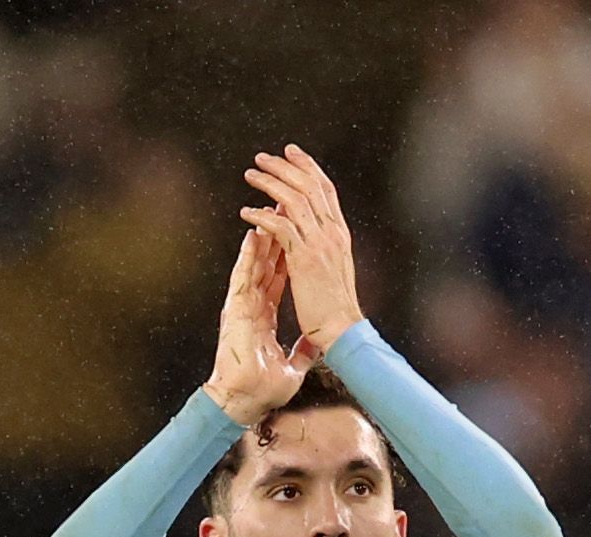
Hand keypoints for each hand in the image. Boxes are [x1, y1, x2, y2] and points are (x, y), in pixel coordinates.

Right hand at [203, 224, 318, 426]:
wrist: (244, 403)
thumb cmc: (263, 390)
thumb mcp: (292, 367)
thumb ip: (302, 352)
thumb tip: (316, 344)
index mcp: (265, 316)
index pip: (280, 277)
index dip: (288, 252)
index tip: (297, 230)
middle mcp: (253, 306)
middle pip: (267, 262)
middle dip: (277, 234)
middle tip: (285, 207)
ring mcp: (243, 306)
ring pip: (255, 264)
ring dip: (264, 236)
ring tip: (271, 209)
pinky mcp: (235, 310)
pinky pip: (243, 277)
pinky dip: (249, 255)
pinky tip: (254, 234)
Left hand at [240, 145, 362, 352]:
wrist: (344, 329)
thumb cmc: (336, 308)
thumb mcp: (335, 269)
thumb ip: (324, 247)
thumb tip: (309, 235)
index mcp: (339, 233)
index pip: (324, 189)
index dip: (307, 167)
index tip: (290, 153)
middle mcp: (332, 232)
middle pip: (308, 186)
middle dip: (284, 167)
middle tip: (263, 158)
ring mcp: (319, 243)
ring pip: (293, 199)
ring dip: (269, 183)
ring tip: (250, 175)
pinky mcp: (304, 258)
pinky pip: (280, 226)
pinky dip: (261, 215)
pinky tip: (246, 212)